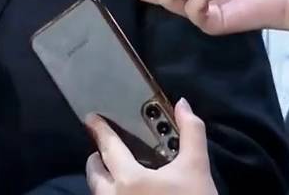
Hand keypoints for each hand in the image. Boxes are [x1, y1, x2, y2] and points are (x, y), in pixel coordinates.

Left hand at [84, 98, 215, 194]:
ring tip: (117, 174)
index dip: (99, 130)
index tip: (91, 119)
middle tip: (107, 151)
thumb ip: (191, 132)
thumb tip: (182, 104)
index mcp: (129, 179)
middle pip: (94, 173)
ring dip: (103, 180)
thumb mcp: (197, 168)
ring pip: (98, 192)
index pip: (107, 147)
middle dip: (97, 159)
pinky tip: (127, 194)